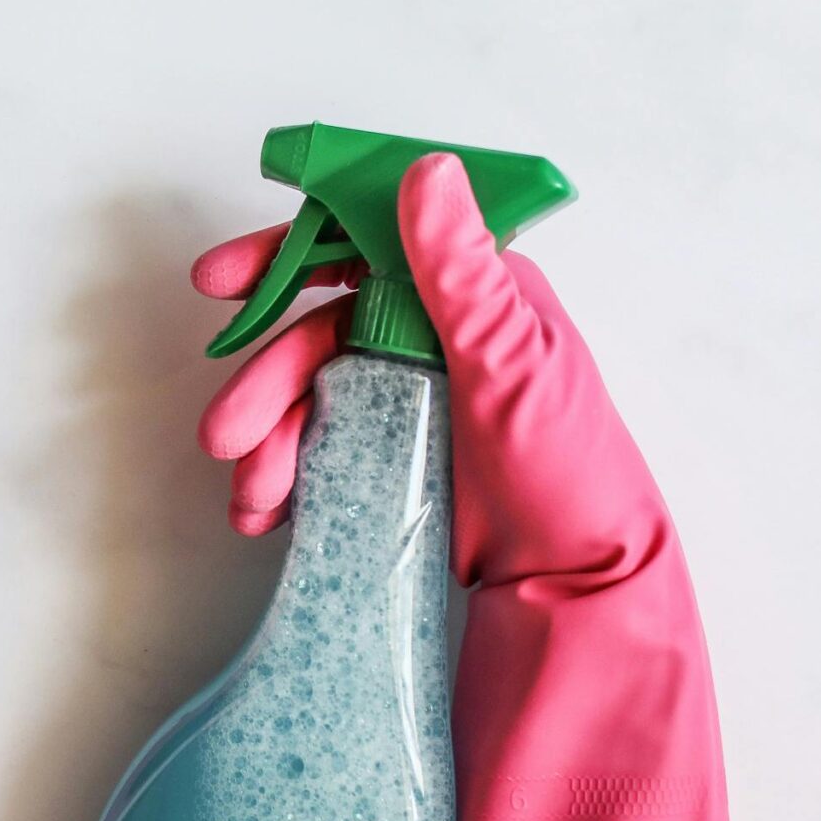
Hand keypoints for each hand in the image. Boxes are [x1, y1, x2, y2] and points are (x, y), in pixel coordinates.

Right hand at [193, 153, 739, 820]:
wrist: (597, 647)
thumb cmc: (576, 513)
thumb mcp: (520, 385)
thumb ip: (465, 284)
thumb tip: (423, 174)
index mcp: (501, 318)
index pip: (386, 249)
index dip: (299, 252)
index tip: (224, 281)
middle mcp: (467, 363)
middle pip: (337, 326)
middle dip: (269, 367)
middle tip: (227, 429)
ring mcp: (437, 429)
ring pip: (322, 396)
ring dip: (270, 429)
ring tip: (246, 490)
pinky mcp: (412, 494)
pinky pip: (329, 458)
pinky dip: (289, 476)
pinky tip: (270, 516)